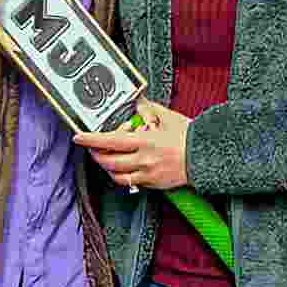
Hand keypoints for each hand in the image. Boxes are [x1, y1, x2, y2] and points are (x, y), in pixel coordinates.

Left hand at [74, 100, 192, 190]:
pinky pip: (131, 183)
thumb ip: (149, 109)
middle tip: (93, 148)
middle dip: (96, 154)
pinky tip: (124, 168)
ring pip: (116, 175)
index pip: (110, 140)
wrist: (207, 157)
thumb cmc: (190, 137)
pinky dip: (122, 176)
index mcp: (145, 141)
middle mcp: (143, 159)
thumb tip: (138, 102)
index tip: (79, 137)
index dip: (91, 140)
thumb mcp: (169, 117)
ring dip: (107, 167)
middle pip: (108, 161)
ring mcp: (148, 174)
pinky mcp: (153, 184)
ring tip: (107, 158)